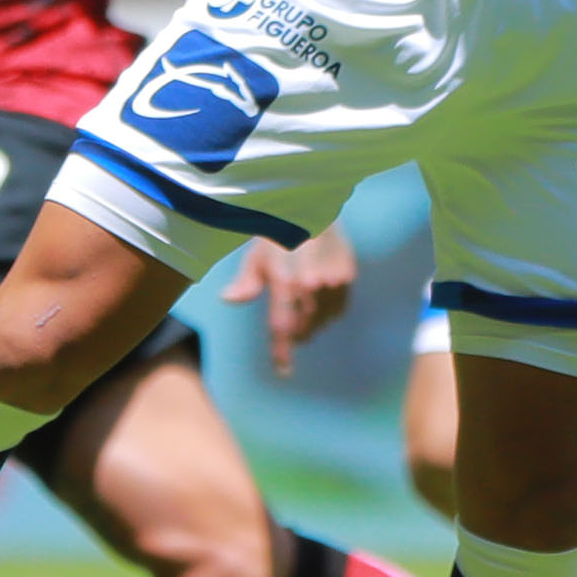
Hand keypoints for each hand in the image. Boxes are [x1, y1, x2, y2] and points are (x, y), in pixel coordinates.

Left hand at [227, 225, 359, 371]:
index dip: (282, 352)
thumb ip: (246, 281)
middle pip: (303, 327)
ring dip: (311, 324)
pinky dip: (328, 311)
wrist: (310, 205)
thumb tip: (228, 298)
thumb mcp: (256, 255)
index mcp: (284, 282)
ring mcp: (332, 280)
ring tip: (303, 315)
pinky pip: (338, 307)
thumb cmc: (276, 232)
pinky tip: (319, 301)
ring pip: (322, 319)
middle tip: (289, 334)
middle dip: (295, 334)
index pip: (282, 327)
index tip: (284, 371)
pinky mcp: (347, 274)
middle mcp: (310, 285)